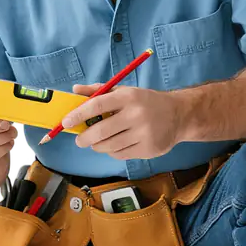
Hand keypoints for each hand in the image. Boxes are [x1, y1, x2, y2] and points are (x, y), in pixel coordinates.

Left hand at [63, 83, 182, 160]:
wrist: (179, 115)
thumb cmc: (146, 102)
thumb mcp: (125, 90)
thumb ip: (98, 91)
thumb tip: (74, 90)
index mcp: (128, 96)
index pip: (98, 105)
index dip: (79, 114)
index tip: (66, 122)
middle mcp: (136, 114)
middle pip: (101, 131)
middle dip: (85, 138)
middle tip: (79, 140)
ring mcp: (144, 133)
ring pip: (109, 146)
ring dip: (98, 146)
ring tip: (97, 142)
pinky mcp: (148, 149)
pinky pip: (121, 154)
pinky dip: (112, 152)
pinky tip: (115, 145)